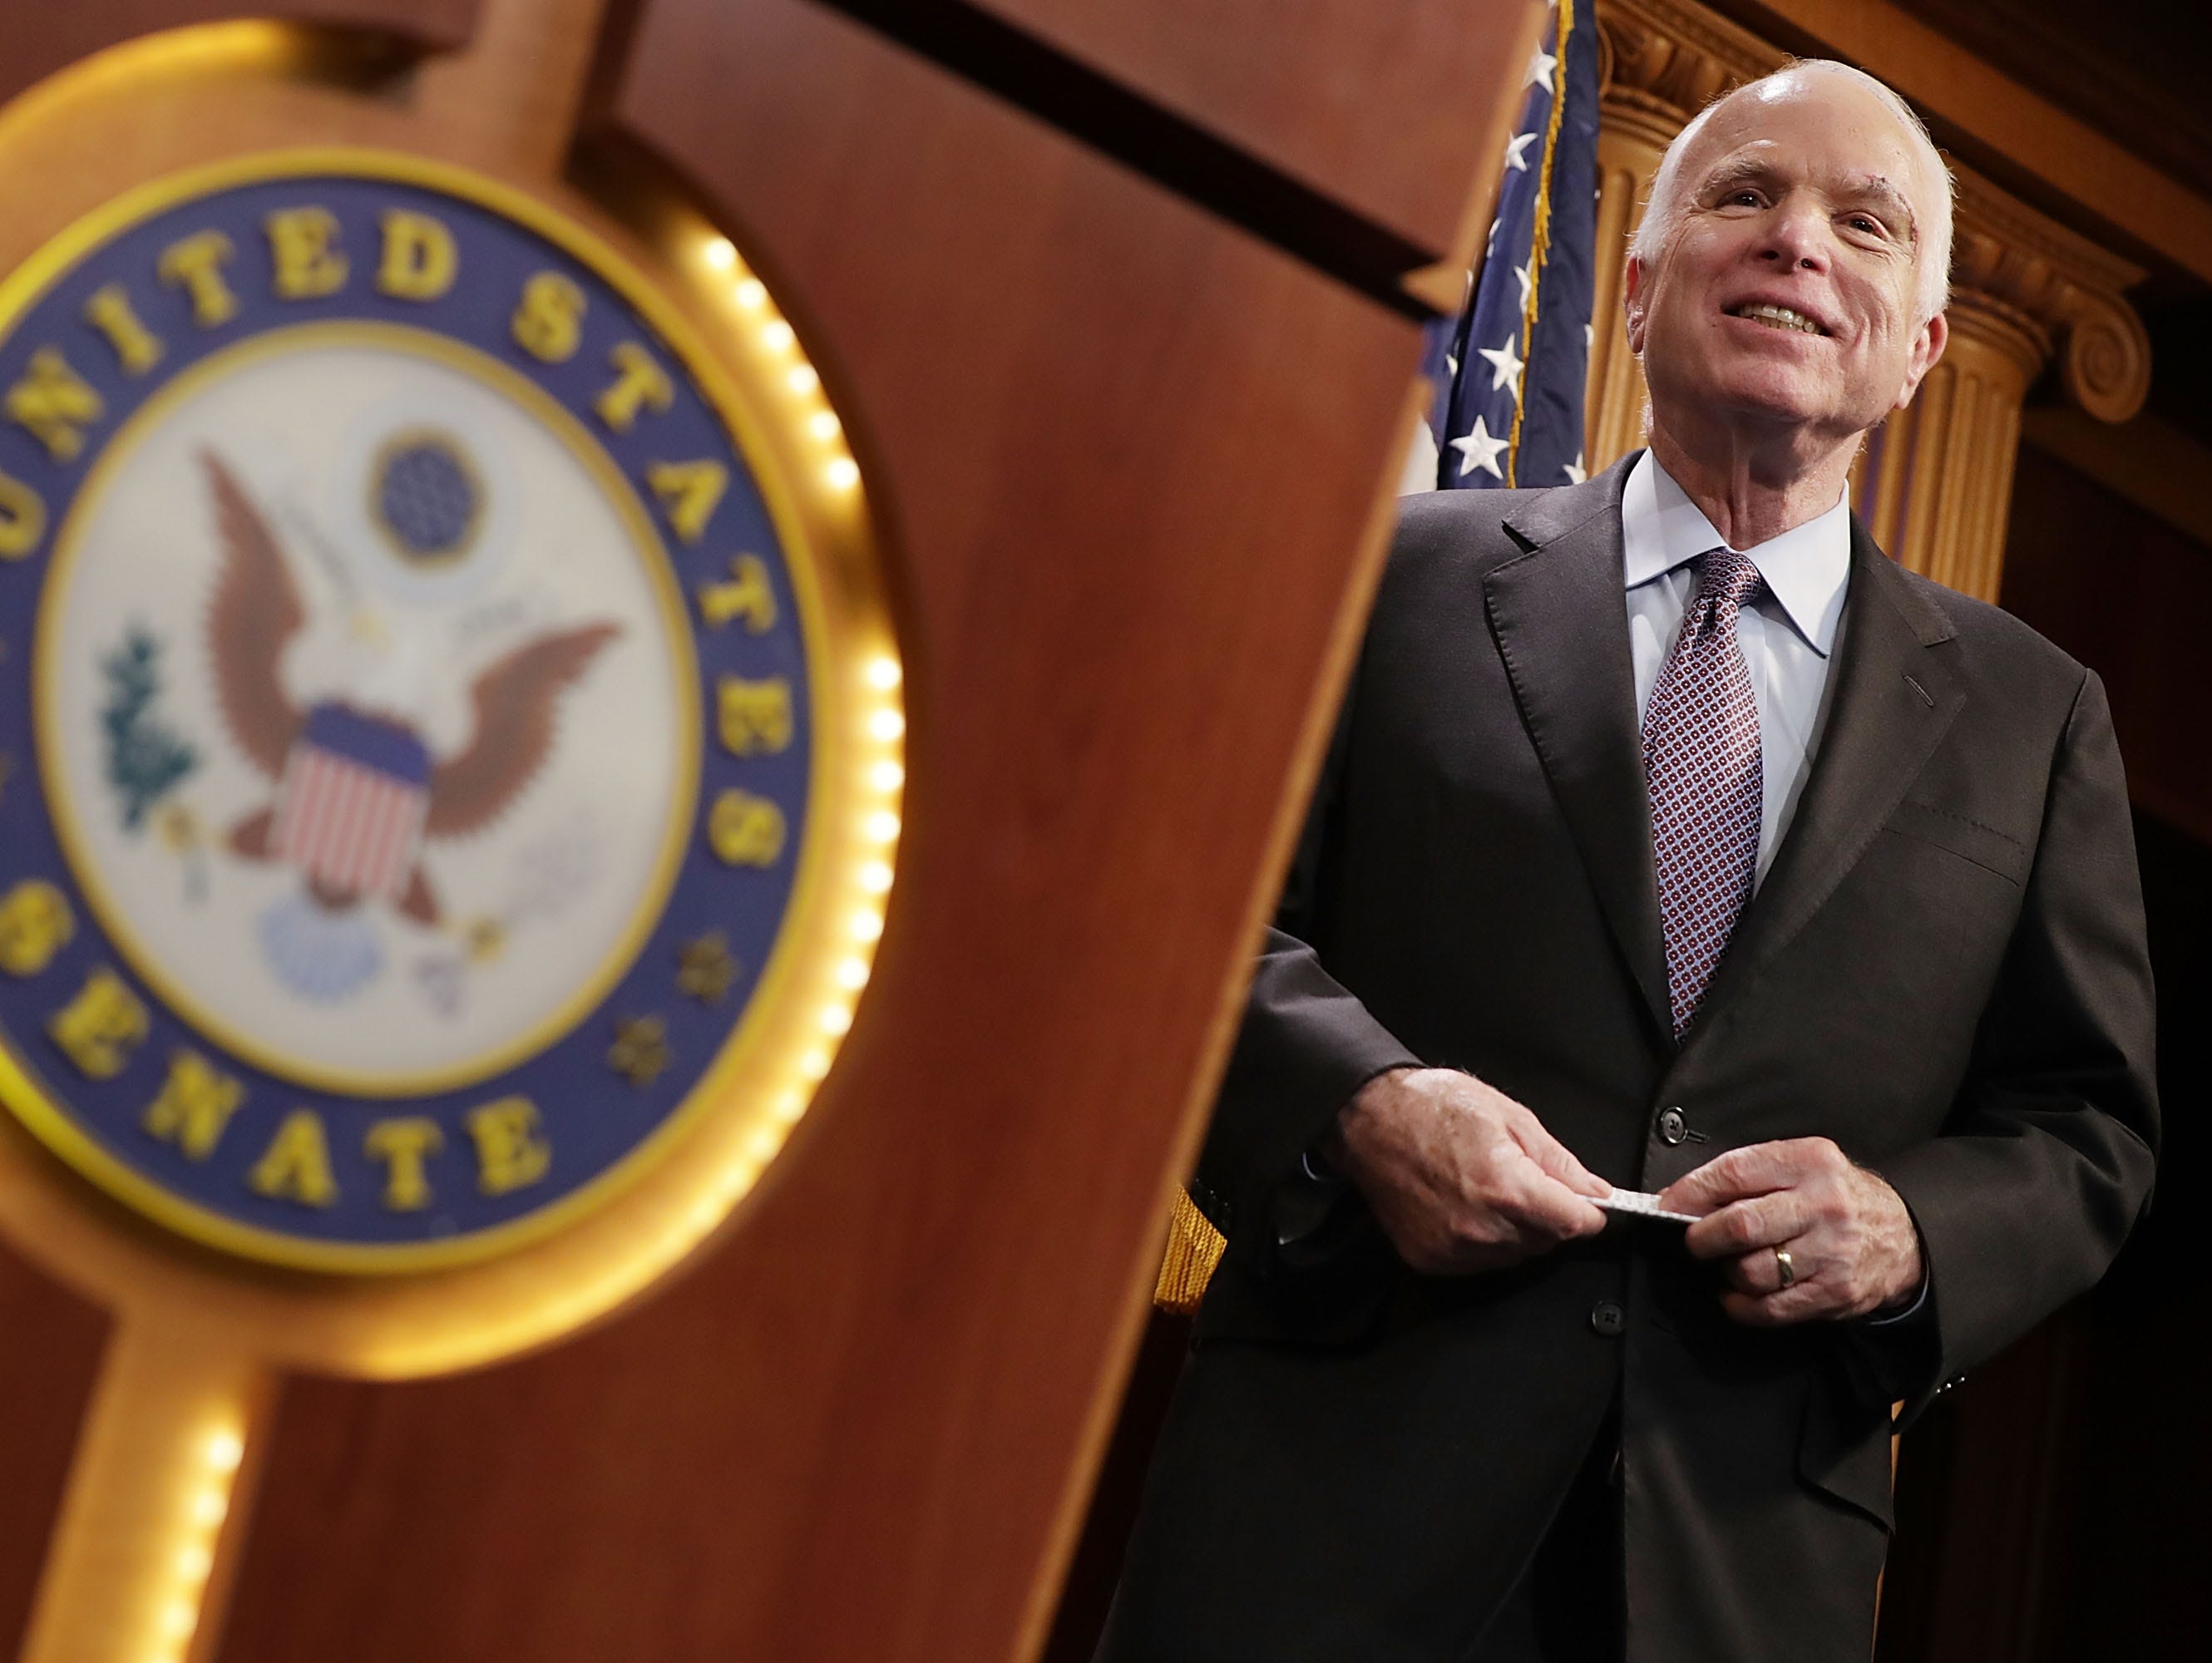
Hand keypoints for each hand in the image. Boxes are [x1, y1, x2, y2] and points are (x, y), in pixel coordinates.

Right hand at [1327, 1068, 1609, 1273]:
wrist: (1366, 1119)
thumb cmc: (1430, 1107)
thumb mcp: (1508, 1116)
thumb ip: (1557, 1161)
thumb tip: (1595, 1191)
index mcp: (1507, 1187)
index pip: (1576, 1224)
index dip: (1588, 1211)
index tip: (1586, 1203)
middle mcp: (1482, 1227)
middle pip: (1546, 1240)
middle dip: (1546, 1214)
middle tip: (1520, 1177)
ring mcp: (1453, 1248)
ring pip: (1514, 1255)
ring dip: (1515, 1230)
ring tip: (1486, 1187)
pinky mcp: (1430, 1259)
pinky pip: (1479, 1262)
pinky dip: (1482, 1241)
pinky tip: (1464, 1206)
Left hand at [1659, 1138, 1922, 1323]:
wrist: (1905, 1236)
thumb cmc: (1836, 1197)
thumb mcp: (1802, 1165)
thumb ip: (1749, 1174)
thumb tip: (1681, 1196)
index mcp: (1809, 1161)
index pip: (1733, 1173)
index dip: (1690, 1193)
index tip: (1666, 1206)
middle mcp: (1823, 1204)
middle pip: (1740, 1225)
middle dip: (1702, 1237)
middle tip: (1695, 1242)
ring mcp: (1832, 1251)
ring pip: (1752, 1270)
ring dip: (1727, 1272)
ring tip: (1731, 1264)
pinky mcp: (1835, 1291)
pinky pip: (1770, 1307)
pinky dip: (1741, 1305)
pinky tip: (1738, 1294)